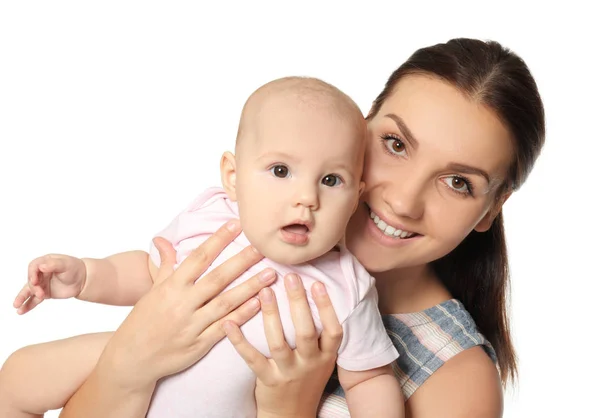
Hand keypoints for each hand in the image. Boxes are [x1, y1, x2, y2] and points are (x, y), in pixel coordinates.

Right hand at [13, 254, 86, 313]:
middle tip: (40, 294)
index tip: (34, 281)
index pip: (33, 267)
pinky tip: (21, 311)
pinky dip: (28, 305)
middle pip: (31, 280)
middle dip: (34, 288)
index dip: (32, 274)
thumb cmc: (75, 268)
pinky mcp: (44, 293)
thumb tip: (42, 266)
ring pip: (29, 291)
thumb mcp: (66, 264)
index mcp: (45, 262)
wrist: (83, 279)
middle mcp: (41, 273)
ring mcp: (42, 283)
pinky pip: (34, 299)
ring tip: (16, 305)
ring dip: (22, 298)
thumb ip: (54, 264)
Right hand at [96, 220, 275, 390]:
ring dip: (249, 287)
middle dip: (242, 261)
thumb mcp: (153, 290)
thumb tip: (163, 240)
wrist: (132, 359)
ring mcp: (192, 325)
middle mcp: (182, 303)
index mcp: (171, 287)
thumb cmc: (143, 321)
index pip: (199, 258)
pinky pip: (225, 328)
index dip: (218, 240)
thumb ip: (165, 265)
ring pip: (225, 302)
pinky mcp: (200, 344)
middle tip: (263, 247)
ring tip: (270, 274)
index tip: (236, 225)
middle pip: (217, 278)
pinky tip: (259, 304)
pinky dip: (242, 316)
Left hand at [224, 273, 342, 417]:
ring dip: (272, 315)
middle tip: (290, 277)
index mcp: (326, 356)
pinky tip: (229, 322)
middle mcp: (310, 364)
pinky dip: (239, 340)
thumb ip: (321, 334)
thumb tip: (314, 291)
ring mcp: (288, 373)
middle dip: (298, 303)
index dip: (327, 307)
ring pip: (279, 343)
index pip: (333, 330)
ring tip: (264, 291)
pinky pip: (252, 359)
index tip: (318, 283)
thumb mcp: (322, 359)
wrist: (292, 415)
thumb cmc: (306, 379)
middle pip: (306, 332)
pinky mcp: (268, 381)